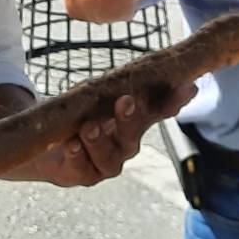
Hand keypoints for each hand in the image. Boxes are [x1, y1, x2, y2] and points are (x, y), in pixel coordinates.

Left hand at [19, 86, 197, 187]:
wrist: (50, 147)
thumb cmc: (81, 116)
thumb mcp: (96, 98)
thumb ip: (113, 86)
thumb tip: (136, 63)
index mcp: (134, 122)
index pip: (158, 110)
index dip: (174, 101)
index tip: (188, 87)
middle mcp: (125, 144)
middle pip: (133, 133)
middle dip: (130, 118)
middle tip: (126, 101)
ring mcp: (107, 163)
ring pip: (108, 155)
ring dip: (99, 140)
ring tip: (89, 127)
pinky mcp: (85, 175)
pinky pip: (82, 167)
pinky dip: (77, 155)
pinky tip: (72, 145)